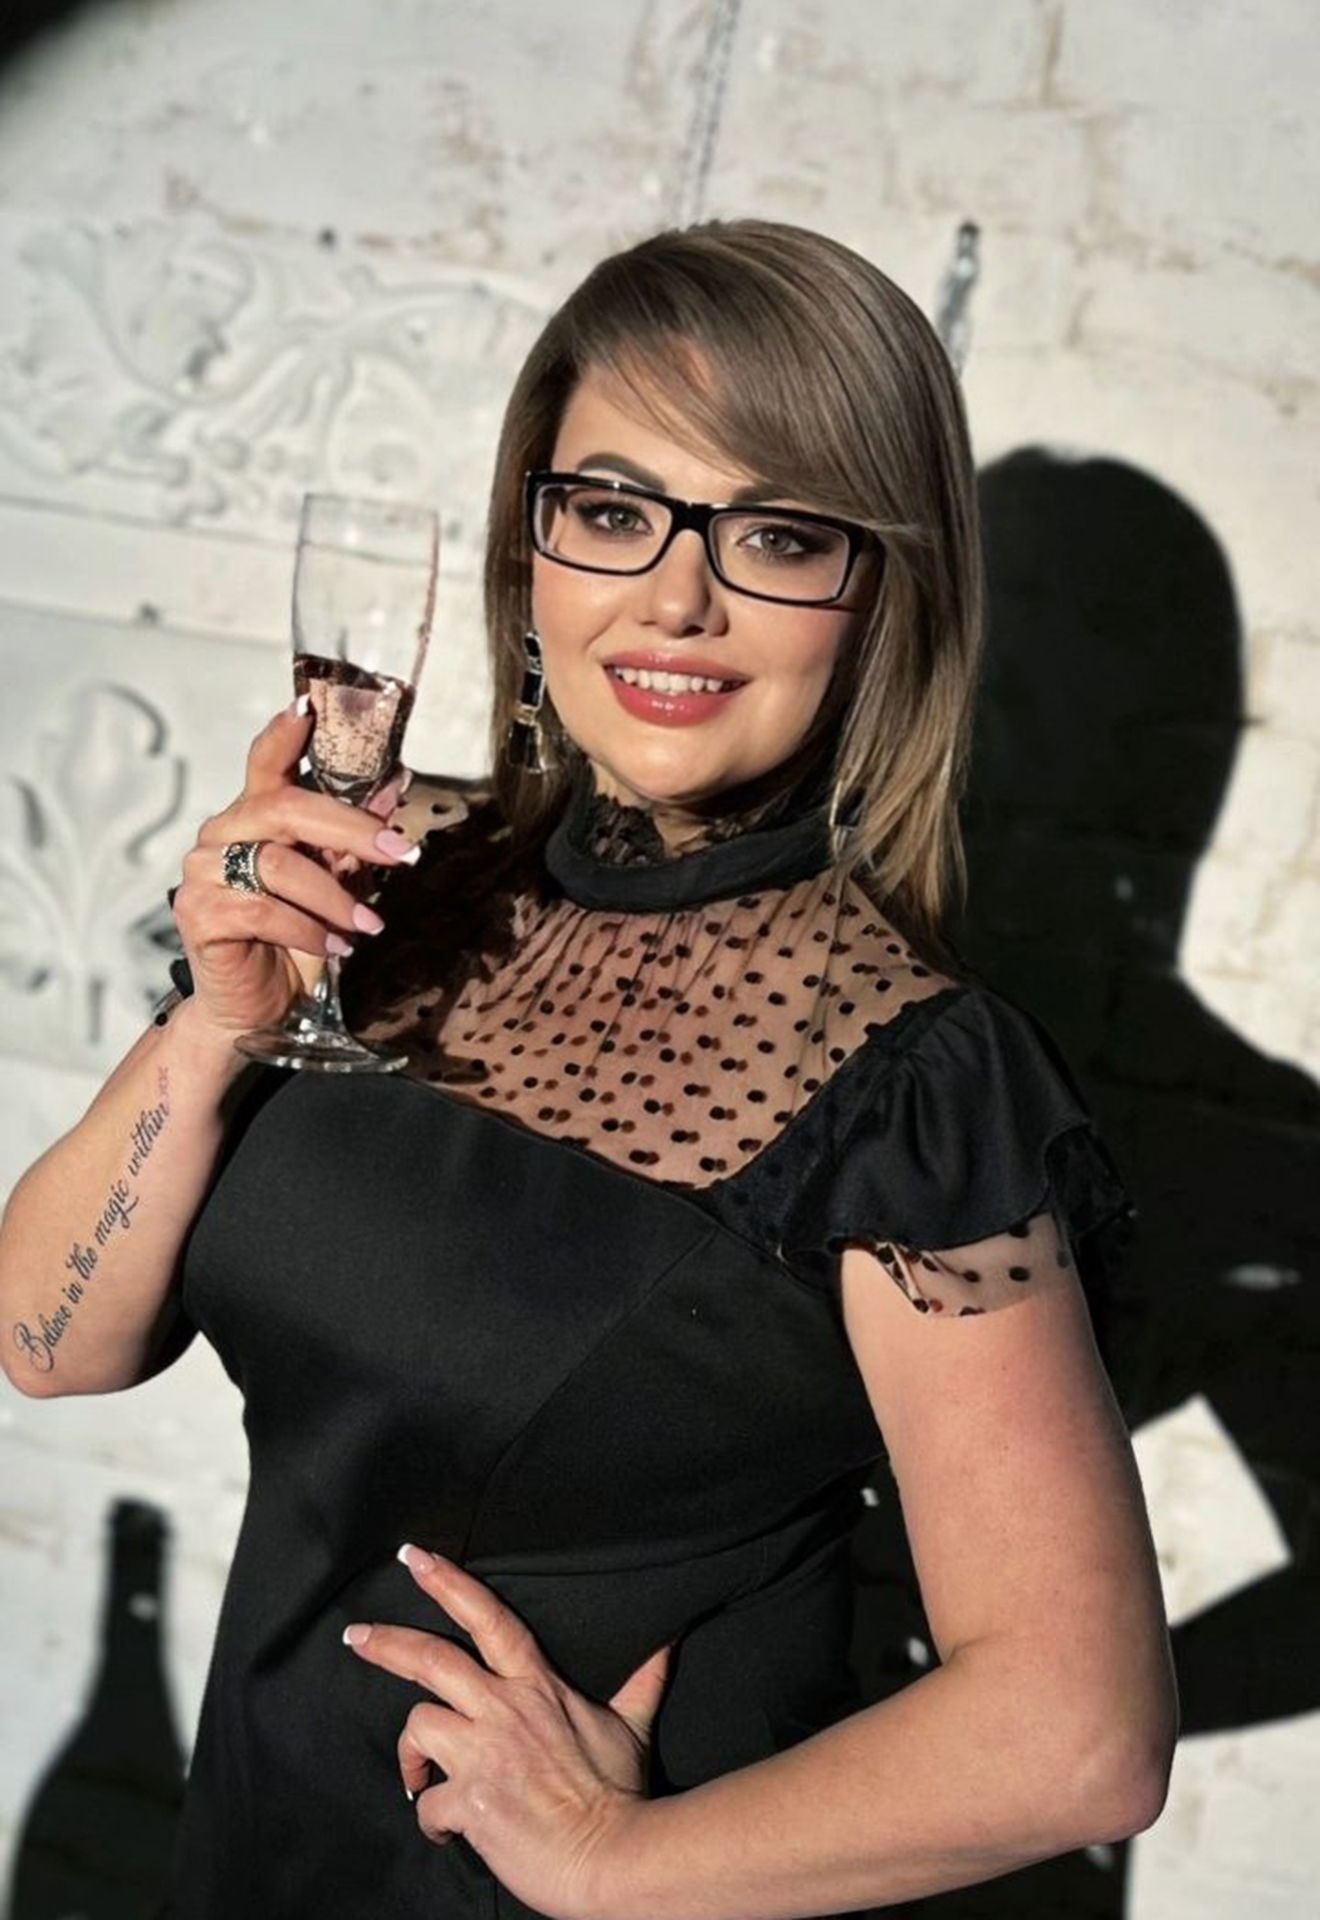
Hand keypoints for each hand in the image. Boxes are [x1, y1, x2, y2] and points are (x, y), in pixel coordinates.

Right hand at [170, 702, 416, 1038]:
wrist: (256, 1007)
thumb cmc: (296, 939)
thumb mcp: (337, 885)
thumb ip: (356, 838)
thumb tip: (397, 786)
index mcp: (255, 815)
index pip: (265, 761)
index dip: (284, 734)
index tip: (306, 707)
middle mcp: (223, 833)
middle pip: (286, 809)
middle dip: (351, 830)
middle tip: (399, 853)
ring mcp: (204, 871)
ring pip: (278, 864)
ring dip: (334, 897)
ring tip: (368, 926)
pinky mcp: (197, 912)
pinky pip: (261, 910)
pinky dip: (307, 930)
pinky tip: (334, 948)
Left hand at [344, 1546, 671, 1919]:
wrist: (615, 1856)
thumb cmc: (620, 1792)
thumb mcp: (631, 1726)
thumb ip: (641, 1679)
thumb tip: (667, 1640)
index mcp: (537, 1687)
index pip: (488, 1619)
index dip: (448, 1583)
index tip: (415, 1557)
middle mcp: (503, 1711)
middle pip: (431, 1660)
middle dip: (385, 1643)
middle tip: (353, 1635)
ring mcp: (483, 1756)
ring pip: (418, 1727)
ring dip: (410, 1753)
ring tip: (417, 1774)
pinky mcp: (470, 1804)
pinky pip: (427, 1804)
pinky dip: (430, 1818)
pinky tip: (445, 1829)